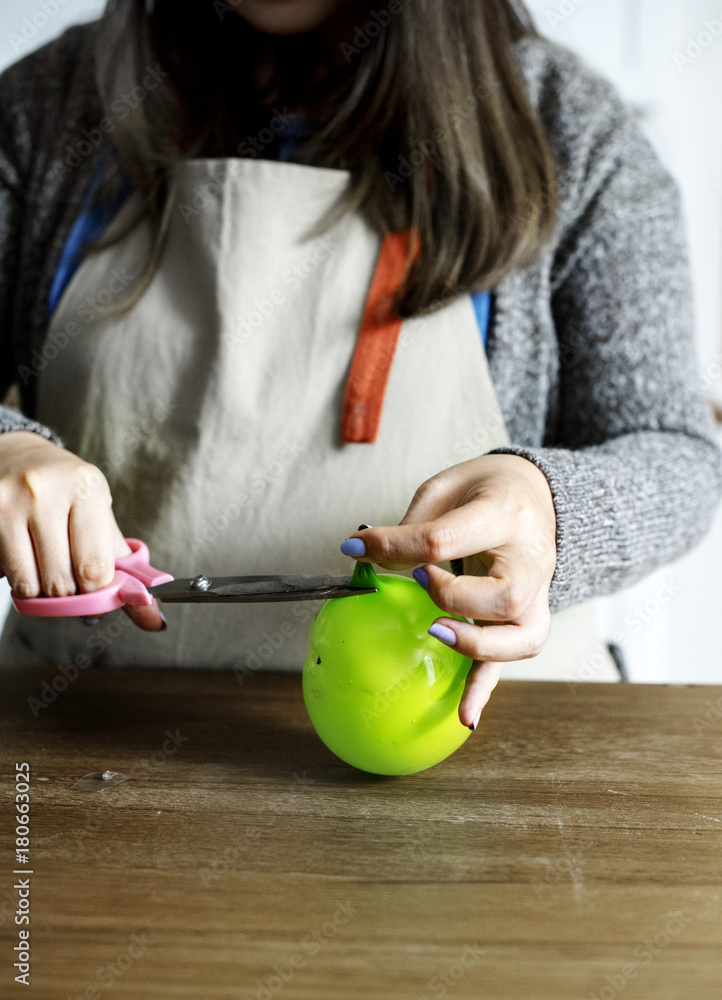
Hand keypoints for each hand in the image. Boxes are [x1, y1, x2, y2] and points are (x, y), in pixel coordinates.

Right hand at [0, 431, 163, 630]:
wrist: (18, 456)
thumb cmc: (65, 491)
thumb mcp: (100, 514)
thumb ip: (126, 566)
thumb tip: (152, 615)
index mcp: (86, 488)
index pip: (94, 568)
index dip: (96, 591)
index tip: (94, 587)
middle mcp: (44, 491)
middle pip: (61, 582)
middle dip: (67, 591)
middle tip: (67, 571)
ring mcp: (7, 503)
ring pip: (28, 584)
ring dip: (38, 587)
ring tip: (42, 560)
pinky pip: (3, 574)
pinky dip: (15, 574)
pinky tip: (20, 550)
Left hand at [342, 454, 556, 727]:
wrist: (537, 493)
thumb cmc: (487, 487)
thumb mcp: (447, 486)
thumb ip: (415, 522)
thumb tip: (371, 556)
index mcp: (505, 512)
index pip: (448, 538)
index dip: (396, 545)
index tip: (354, 547)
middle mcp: (530, 557)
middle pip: (503, 593)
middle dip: (453, 597)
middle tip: (419, 581)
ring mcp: (539, 592)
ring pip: (521, 634)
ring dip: (476, 644)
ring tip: (437, 636)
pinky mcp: (533, 615)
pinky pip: (513, 657)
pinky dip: (487, 688)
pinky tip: (464, 716)